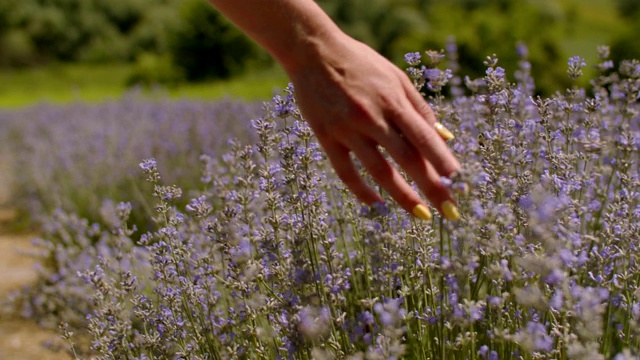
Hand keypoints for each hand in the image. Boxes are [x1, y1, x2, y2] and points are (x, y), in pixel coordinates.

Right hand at [286, 35, 460, 220]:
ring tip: (421, 214)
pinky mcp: (326, 137)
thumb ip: (420, 108)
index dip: (443, 163)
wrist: (313, 51)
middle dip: (431, 187)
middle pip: (407, 159)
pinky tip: (376, 204)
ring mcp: (348, 129)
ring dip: (402, 196)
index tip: (459, 185)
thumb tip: (445, 137)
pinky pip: (345, 170)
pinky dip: (360, 190)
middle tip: (450, 211)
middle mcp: (372, 117)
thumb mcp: (396, 77)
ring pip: (379, 170)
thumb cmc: (360, 62)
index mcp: (393, 101)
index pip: (425, 138)